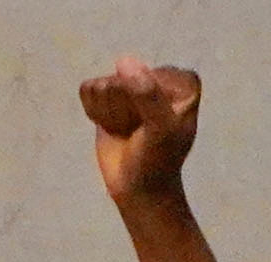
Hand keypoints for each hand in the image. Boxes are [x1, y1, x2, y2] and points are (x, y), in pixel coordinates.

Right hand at [80, 57, 200, 207]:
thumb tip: (124, 61)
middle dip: (124, 110)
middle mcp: (159, 76)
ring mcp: (132, 83)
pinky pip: (88, 90)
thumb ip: (149, 96)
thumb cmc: (156, 162)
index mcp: (183, 82)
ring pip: (104, 84)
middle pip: (122, 79)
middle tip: (138, 133)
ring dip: (109, 113)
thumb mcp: (161, 131)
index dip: (145, 107)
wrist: (139, 190)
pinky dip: (95, 112)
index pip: (148, 78)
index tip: (155, 129)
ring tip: (126, 130)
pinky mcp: (108, 92)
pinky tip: (112, 126)